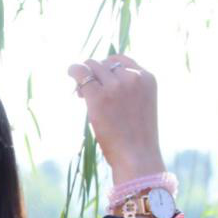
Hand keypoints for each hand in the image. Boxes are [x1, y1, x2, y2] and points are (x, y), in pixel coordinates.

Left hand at [67, 54, 165, 184]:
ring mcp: (116, 86)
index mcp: (147, 78)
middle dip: (95, 74)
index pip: (122, 60)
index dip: (108, 67)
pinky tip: (70, 73)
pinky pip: (80, 73)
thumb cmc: (137, 137)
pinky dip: (73, 71)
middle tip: (89, 91)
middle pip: (105, 64)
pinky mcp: (99, 96)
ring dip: (84, 76)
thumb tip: (98, 78)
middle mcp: (133, 78)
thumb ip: (128, 89)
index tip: (102, 79)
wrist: (138, 156)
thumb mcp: (140, 105)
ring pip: (92, 66)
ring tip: (81, 92)